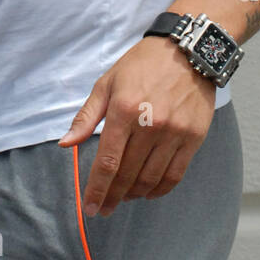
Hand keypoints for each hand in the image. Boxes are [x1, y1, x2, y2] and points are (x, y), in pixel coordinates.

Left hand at [58, 34, 215, 213]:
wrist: (187, 51)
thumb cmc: (142, 65)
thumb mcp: (107, 83)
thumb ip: (86, 117)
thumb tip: (66, 144)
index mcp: (124, 110)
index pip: (107, 161)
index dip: (97, 189)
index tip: (90, 207)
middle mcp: (150, 125)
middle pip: (127, 174)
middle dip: (112, 197)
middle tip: (104, 208)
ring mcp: (174, 133)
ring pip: (150, 179)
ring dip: (133, 194)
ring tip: (123, 197)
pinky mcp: (193, 137)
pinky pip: (175, 175)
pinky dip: (160, 190)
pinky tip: (148, 192)